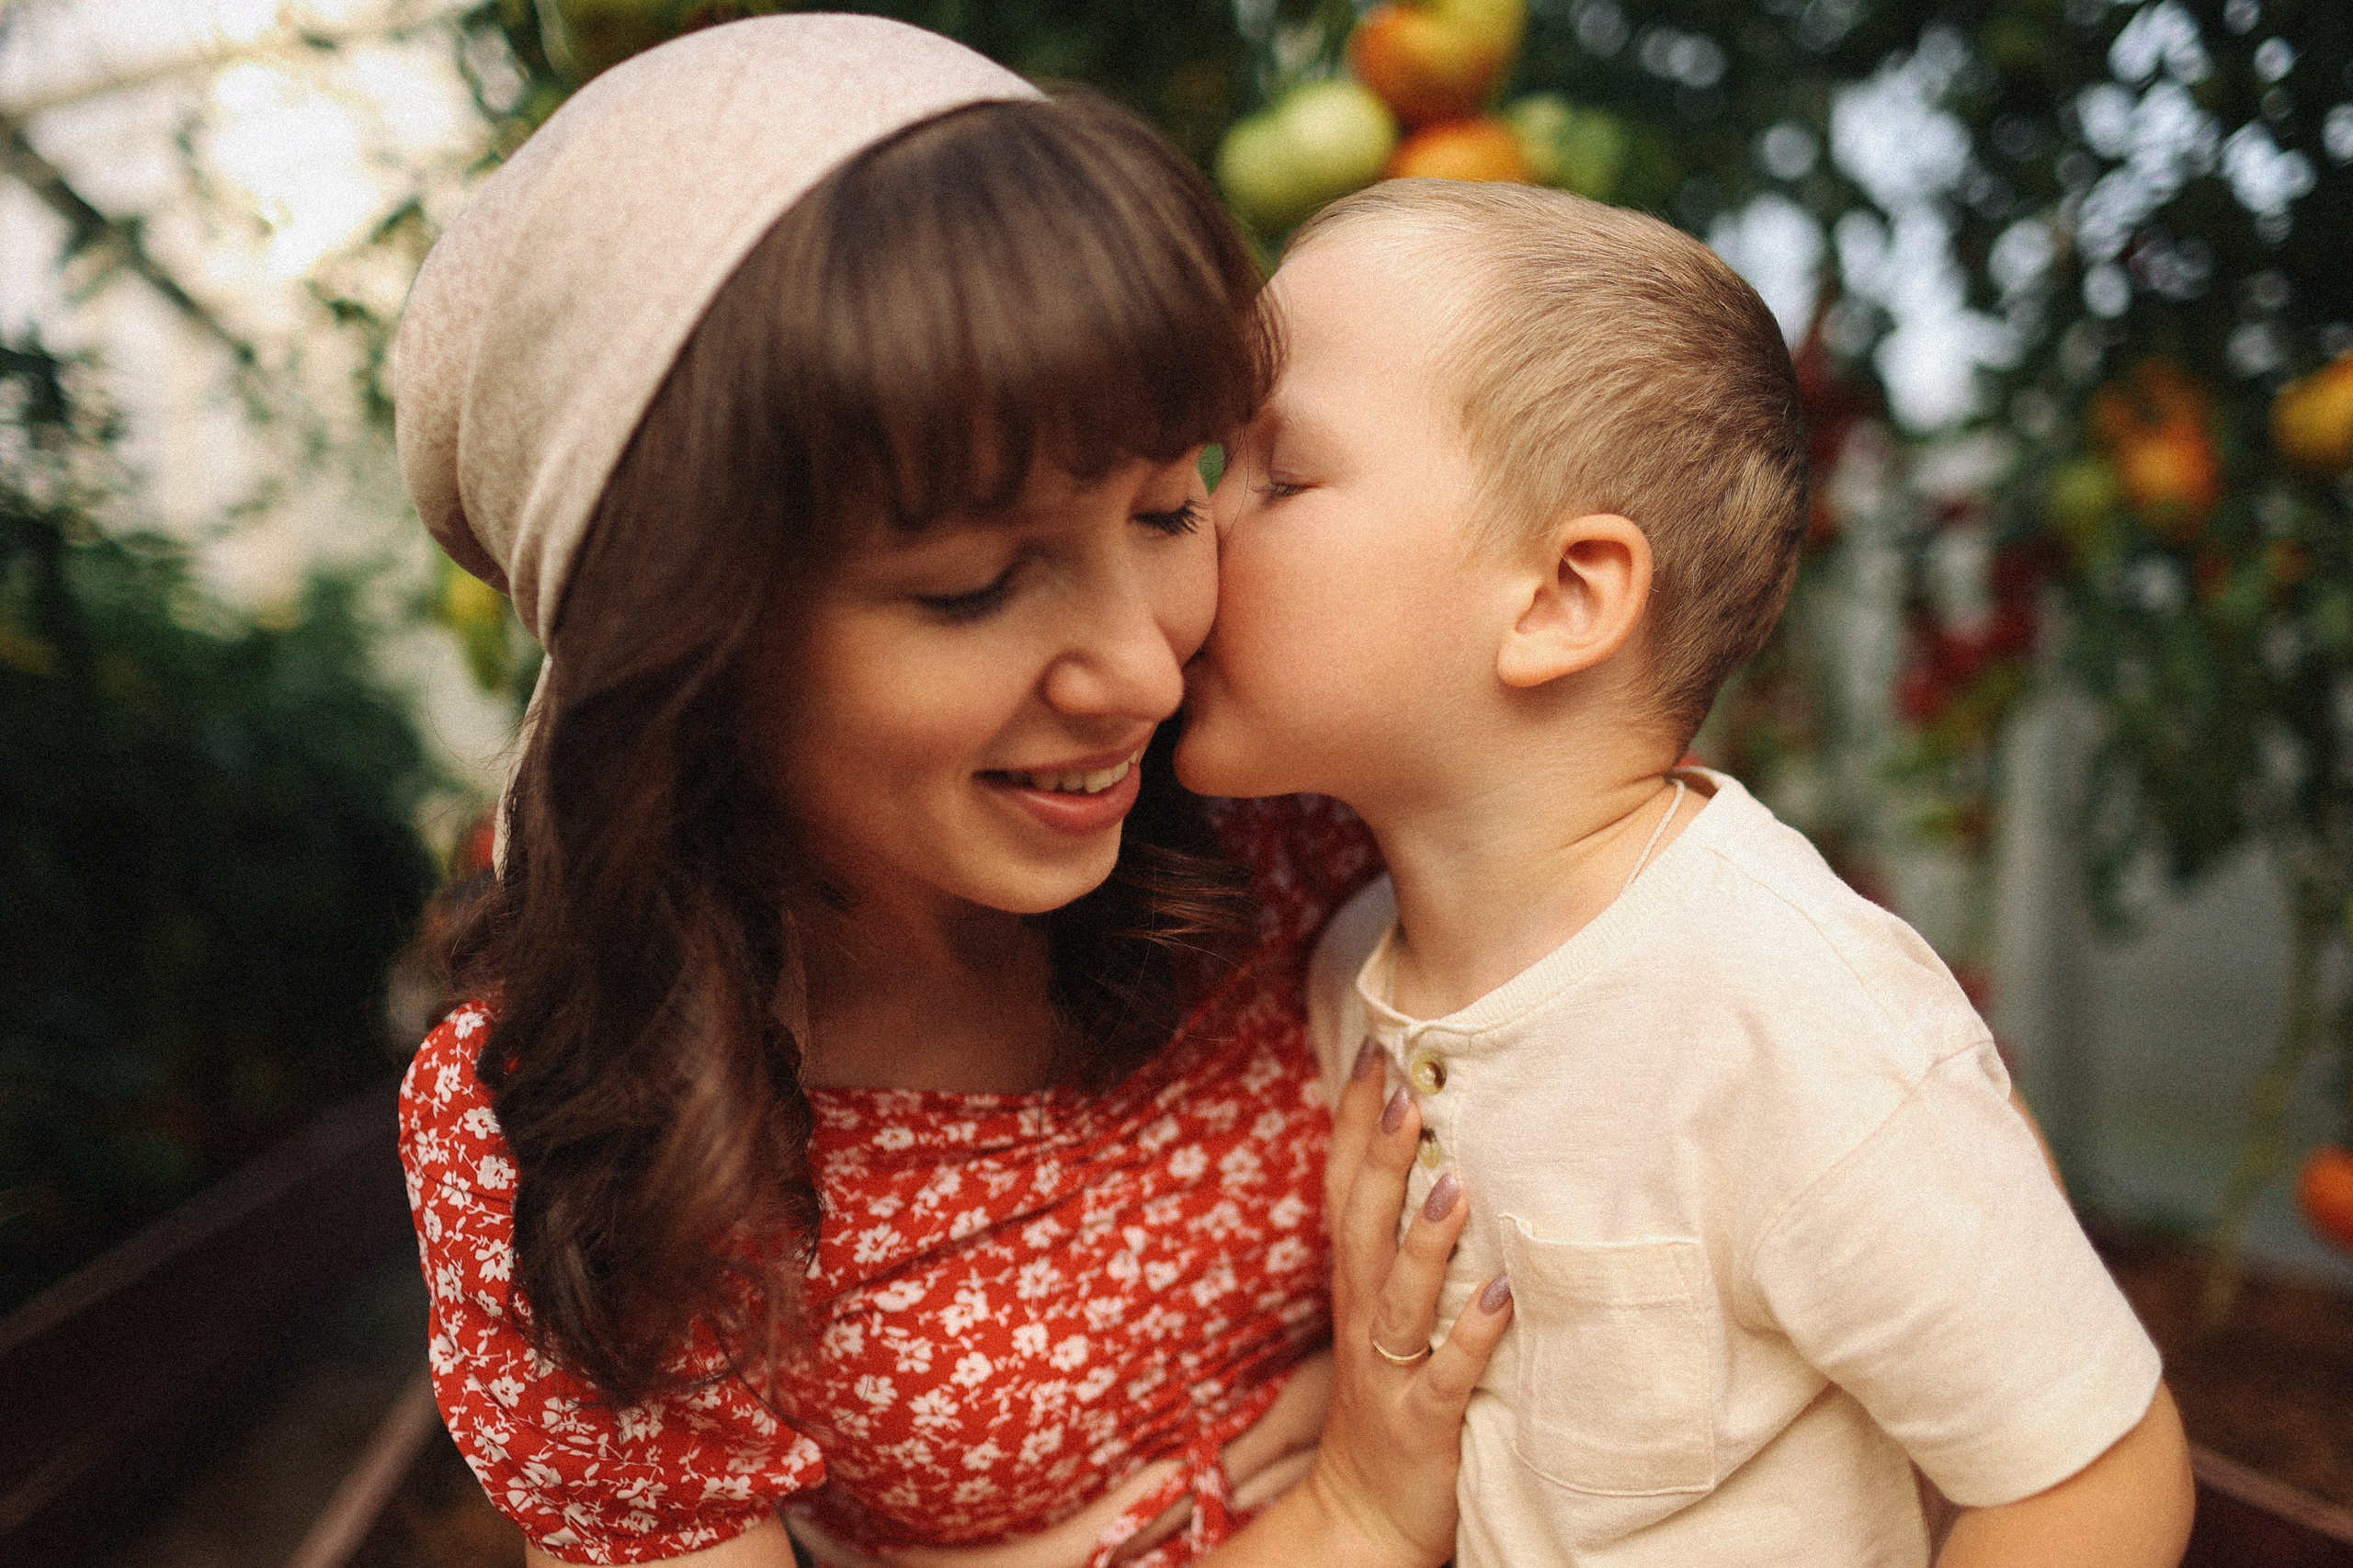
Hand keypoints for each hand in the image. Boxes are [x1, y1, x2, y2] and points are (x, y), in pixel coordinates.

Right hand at [1298, 1040, 1512, 1567]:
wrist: (1364, 1514)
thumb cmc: (1390, 1396)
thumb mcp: (1383, 1311)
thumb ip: (1400, 1240)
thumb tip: (1440, 1151)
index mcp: (1355, 1283)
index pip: (1344, 1187)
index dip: (1355, 1121)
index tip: (1375, 1052)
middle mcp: (1365, 1317)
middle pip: (1363, 1226)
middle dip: (1382, 1158)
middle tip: (1408, 1093)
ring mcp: (1390, 1371)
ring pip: (1401, 1297)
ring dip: (1426, 1241)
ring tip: (1456, 1185)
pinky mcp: (1423, 1423)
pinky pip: (1448, 1377)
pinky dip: (1470, 1338)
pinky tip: (1501, 1300)